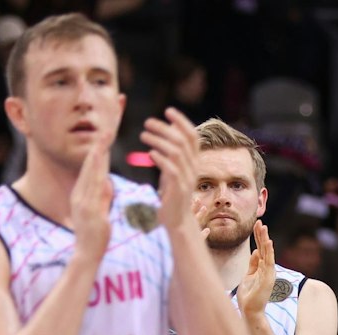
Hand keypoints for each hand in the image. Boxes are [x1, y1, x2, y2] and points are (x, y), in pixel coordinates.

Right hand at [69, 131, 113, 259]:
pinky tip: (102, 164)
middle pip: (89, 167)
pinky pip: (94, 187)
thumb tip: (107, 182)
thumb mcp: (100, 211)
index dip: (96, 154)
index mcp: (80, 195)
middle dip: (97, 148)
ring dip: (97, 156)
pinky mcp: (88, 209)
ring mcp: (83, 202)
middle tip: (105, 131)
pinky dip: (97, 173)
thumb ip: (104, 197)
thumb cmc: (95, 236)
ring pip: (91, 174)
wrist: (87, 254)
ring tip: (103, 140)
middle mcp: (79, 195)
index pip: (90, 170)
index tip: (103, 139)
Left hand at [142, 108, 201, 232]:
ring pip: (176, 152)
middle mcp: (193, 167)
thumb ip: (171, 153)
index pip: (192, 136)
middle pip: (182, 140)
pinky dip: (160, 158)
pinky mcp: (178, 188)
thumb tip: (165, 133)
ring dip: (159, 140)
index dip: (182, 121)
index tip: (168, 110)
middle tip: (148, 122)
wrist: (177, 220)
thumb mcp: (172, 170)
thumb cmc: (171, 195)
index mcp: (194, 161)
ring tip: (143, 135)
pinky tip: (149, 153)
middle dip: (165, 128)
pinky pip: (171, 169)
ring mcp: (187, 178)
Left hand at [237, 220, 275, 321]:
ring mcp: (269, 272)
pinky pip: (269, 261)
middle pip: (264, 247)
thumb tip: (255, 251)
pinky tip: (268, 242)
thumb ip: (253, 264)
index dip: (258, 236)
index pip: (261, 248)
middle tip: (259, 221)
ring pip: (267, 252)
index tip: (256, 224)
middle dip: (261, 234)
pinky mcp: (268, 278)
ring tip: (263, 227)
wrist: (250, 311)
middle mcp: (267, 268)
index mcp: (262, 267)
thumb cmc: (248, 296)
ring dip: (265, 239)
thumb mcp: (248, 276)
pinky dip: (269, 251)